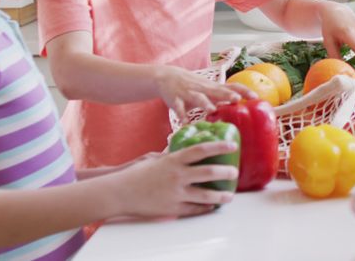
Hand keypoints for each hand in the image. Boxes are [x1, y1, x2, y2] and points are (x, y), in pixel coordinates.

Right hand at [113, 141, 238, 218]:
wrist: (120, 193)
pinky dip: (205, 208)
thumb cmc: (135, 174)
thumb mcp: (153, 159)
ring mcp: (176, 193)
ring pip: (205, 195)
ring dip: (220, 196)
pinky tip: (212, 207)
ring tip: (230, 196)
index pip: (201, 150)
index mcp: (173, 160)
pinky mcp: (172, 208)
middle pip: (208, 173)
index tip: (232, 146)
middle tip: (234, 173)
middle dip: (225, 173)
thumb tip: (179, 148)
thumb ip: (169, 155)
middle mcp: (177, 176)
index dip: (218, 147)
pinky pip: (194, 209)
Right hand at [157, 67, 256, 123]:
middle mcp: (203, 89)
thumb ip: (222, 98)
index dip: (243, 90)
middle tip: (236, 99)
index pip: (232, 86)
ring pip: (198, 98)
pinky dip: (181, 115)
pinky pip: (178, 108)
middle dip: (226, 95)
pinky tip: (184, 123)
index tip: (255, 97)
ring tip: (211, 110)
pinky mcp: (175, 99)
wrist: (167, 77)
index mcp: (213, 88)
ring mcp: (189, 93)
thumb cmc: (193, 86)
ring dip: (205, 103)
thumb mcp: (208, 89)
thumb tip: (240, 108)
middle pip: (217, 91)